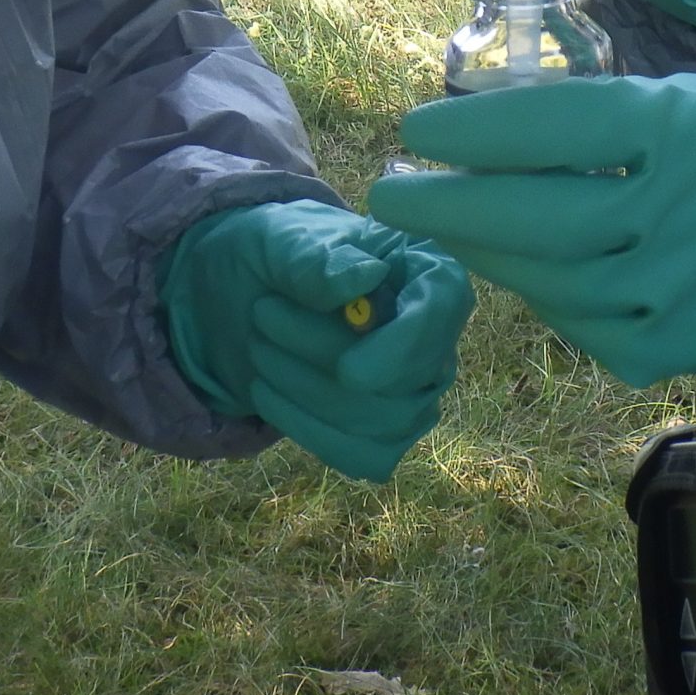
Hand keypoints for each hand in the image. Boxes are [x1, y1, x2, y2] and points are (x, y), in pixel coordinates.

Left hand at [160, 201, 470, 480]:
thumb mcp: (285, 238)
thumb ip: (316, 257)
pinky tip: (267, 396)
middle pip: (406, 378)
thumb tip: (360, 281)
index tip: (348, 371)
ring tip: (258, 350)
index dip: (402, 349)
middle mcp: (436, 338)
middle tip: (261, 314)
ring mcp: (415, 391)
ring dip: (307, 393)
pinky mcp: (384, 432)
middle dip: (322, 356)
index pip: (441, 313)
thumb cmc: (284, 253)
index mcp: (429, 274)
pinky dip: (311, 433)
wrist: (253, 289)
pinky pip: (366, 456)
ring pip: (384, 422)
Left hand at [368, 75, 695, 387]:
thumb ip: (604, 123)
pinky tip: (518, 269)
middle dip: (448, 203)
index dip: (474, 132)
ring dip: (481, 252)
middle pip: (532, 213)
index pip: (551, 129)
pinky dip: (540, 293)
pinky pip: (579, 322)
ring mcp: (673, 291)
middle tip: (393, 189)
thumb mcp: (691, 100)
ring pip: (545, 277)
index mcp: (679, 133)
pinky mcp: (672, 347)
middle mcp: (674, 216)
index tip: (417, 128)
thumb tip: (498, 133)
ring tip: (443, 227)